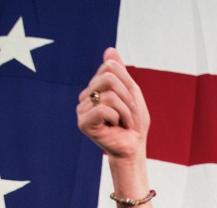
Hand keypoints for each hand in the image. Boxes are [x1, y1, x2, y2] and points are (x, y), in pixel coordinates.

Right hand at [77, 47, 149, 161]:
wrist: (133, 148)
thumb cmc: (134, 123)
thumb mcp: (131, 92)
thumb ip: (120, 72)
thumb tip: (109, 50)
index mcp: (95, 88)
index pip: (110, 67)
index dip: (127, 83)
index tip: (130, 101)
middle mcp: (85, 97)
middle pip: (109, 78)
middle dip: (127, 96)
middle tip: (129, 113)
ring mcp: (82, 109)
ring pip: (109, 94)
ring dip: (125, 110)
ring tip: (124, 122)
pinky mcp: (83, 123)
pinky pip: (103, 109)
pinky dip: (118, 118)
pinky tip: (116, 127)